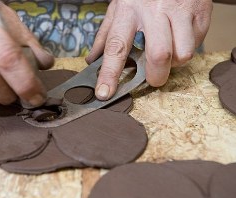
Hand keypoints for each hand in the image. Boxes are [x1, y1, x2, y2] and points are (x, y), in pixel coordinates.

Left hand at [86, 0, 212, 99]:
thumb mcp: (118, 7)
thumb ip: (105, 35)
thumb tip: (92, 61)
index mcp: (128, 11)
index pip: (116, 47)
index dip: (110, 74)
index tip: (104, 93)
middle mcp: (154, 11)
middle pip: (158, 55)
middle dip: (156, 76)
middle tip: (153, 77)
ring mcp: (180, 11)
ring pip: (182, 54)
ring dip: (174, 62)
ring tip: (168, 51)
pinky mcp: (200, 12)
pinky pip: (197, 44)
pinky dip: (187, 48)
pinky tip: (179, 37)